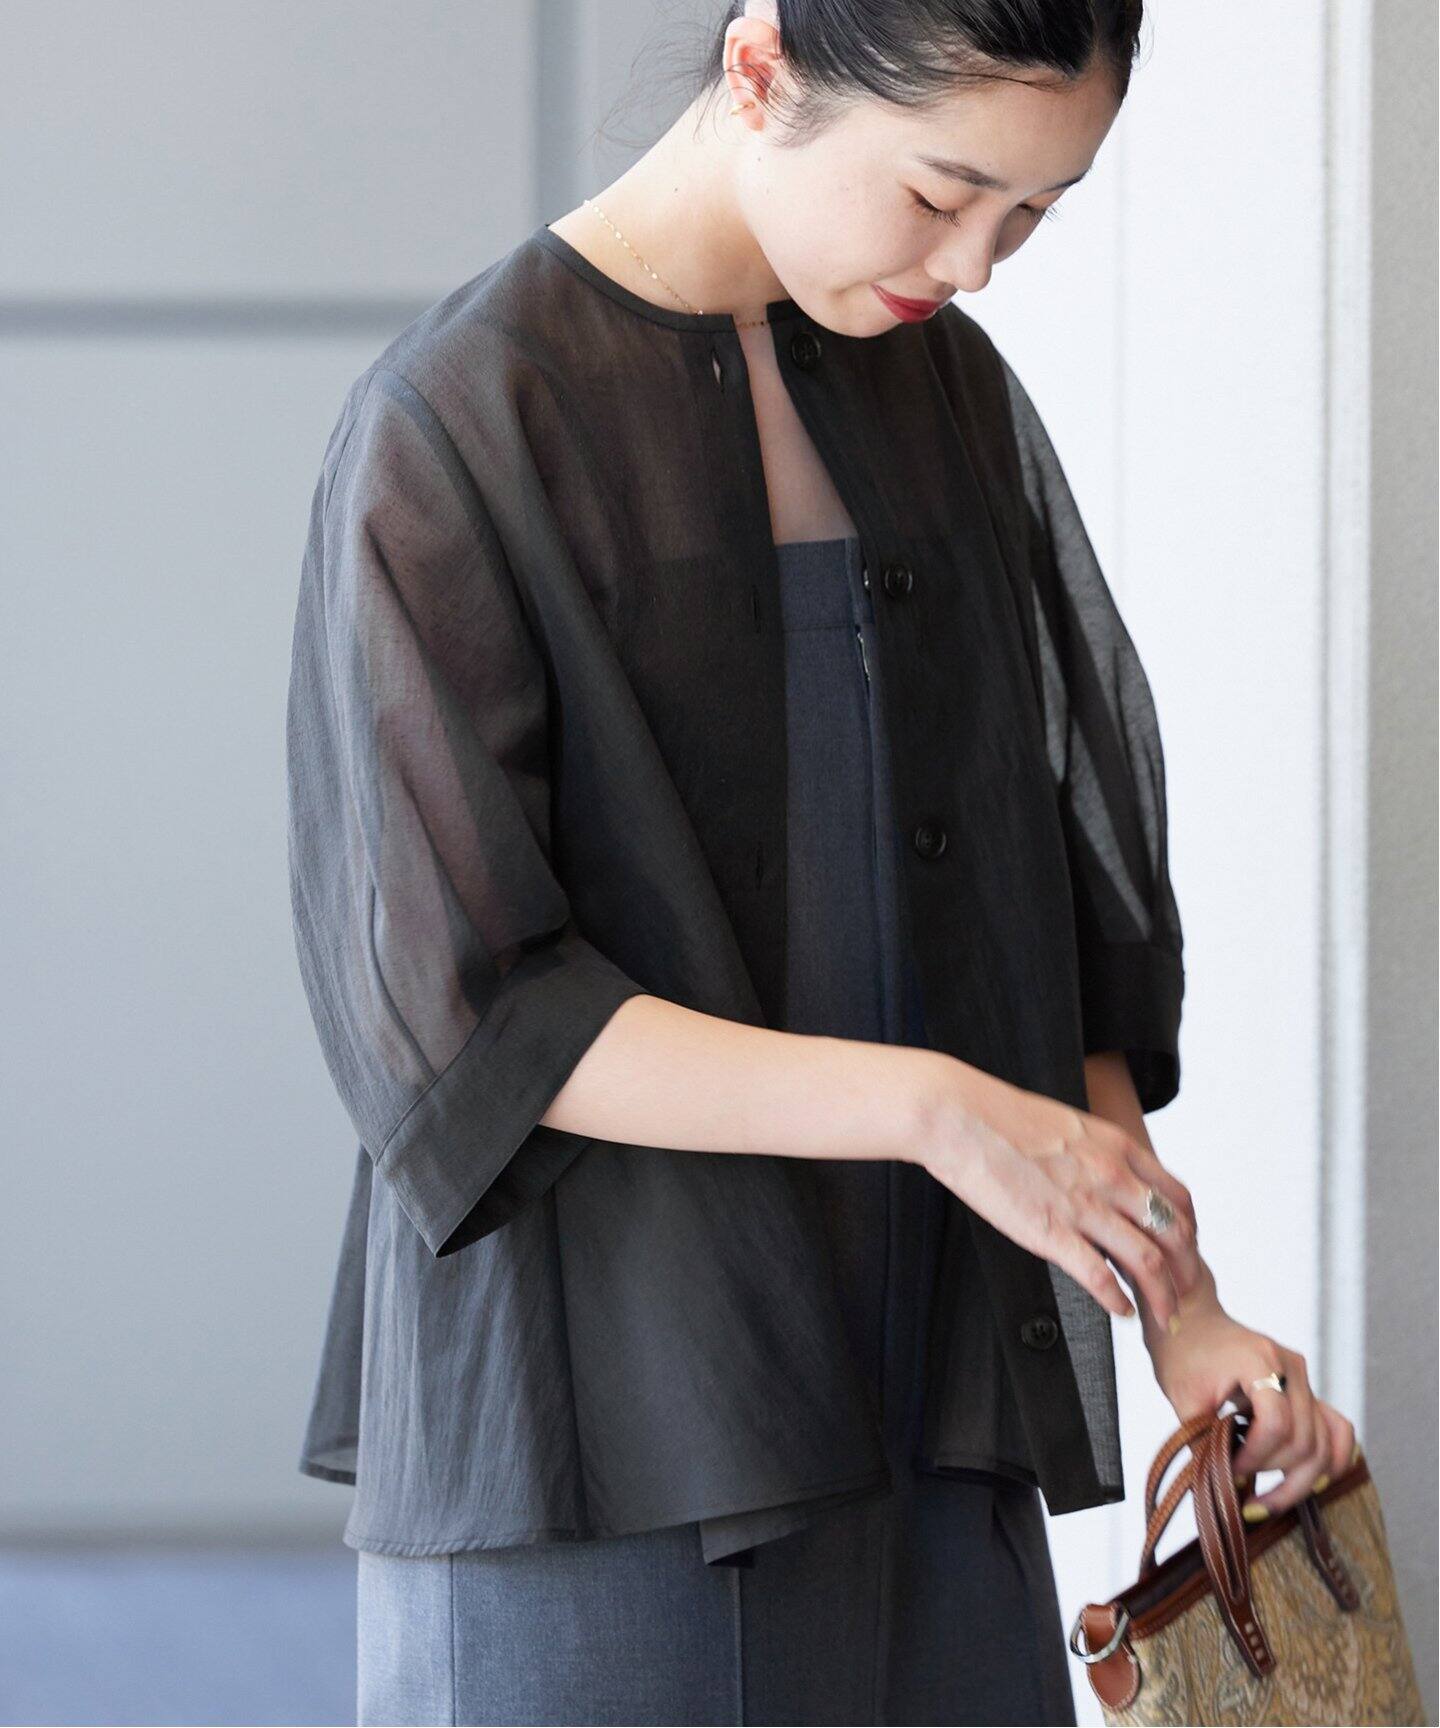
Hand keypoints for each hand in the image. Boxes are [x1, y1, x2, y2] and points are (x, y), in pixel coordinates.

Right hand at [920, 1061, 1203, 1329]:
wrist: (962, 1118)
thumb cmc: (1002, 1118)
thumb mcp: (1069, 1125)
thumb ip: (1095, 1153)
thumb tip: (1102, 1173)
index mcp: (1117, 1148)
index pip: (1177, 1197)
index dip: (1189, 1231)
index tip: (1184, 1251)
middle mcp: (1112, 1177)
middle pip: (1174, 1233)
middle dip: (1187, 1270)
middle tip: (1186, 1292)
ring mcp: (1084, 1206)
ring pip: (1148, 1261)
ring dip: (1162, 1295)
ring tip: (1163, 1315)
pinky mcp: (1053, 1232)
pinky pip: (1100, 1277)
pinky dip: (1118, 1302)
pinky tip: (1121, 1312)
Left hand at [1143, 1275, 1358, 1517]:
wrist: (1189, 1321)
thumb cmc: (1181, 1352)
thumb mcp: (1183, 1397)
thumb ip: (1205, 1441)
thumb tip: (1221, 1488)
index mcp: (1260, 1360)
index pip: (1276, 1423)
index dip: (1255, 1457)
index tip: (1230, 1469)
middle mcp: (1291, 1368)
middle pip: (1306, 1440)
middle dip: (1276, 1474)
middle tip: (1244, 1486)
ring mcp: (1303, 1378)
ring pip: (1326, 1443)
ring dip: (1302, 1479)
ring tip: (1270, 1500)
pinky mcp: (1305, 1389)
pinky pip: (1335, 1429)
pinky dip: (1329, 1460)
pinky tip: (1307, 1482)